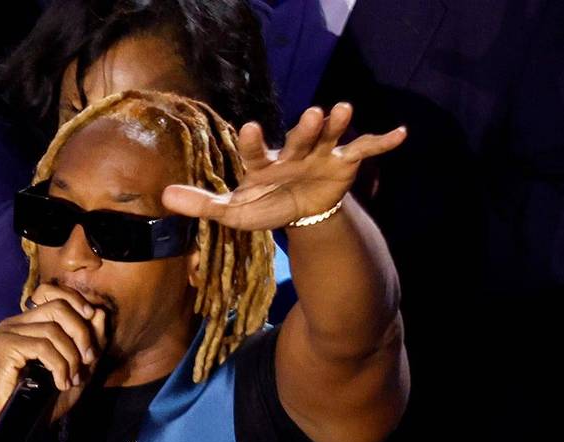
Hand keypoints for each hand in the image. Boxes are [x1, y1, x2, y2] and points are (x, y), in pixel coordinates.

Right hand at [0, 284, 107, 422]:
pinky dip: (59, 366)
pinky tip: (61, 383)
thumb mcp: (79, 366)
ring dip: (70, 357)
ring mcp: (6, 332)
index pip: (52, 292)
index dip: (76, 300)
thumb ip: (90, 339)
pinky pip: (42, 347)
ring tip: (71, 379)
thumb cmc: (48, 398)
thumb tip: (99, 311)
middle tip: (87, 360)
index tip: (92, 317)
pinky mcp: (4, 346)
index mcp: (29, 321)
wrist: (24, 425)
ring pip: (52, 330)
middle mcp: (14, 322)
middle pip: (57, 307)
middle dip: (81, 333)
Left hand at [161, 103, 405, 230]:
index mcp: (265, 162)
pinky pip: (365, 150)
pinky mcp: (344, 162)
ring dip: (337, 125)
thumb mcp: (235, 211)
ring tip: (343, 108)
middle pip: (299, 137)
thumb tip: (163, 197)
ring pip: (330, 136)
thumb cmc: (265, 204)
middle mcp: (293, 151)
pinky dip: (382, 142)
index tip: (250, 128)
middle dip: (307, 128)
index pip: (257, 151)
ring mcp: (321, 154)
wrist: (301, 210)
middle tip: (313, 113)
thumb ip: (203, 203)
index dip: (255, 142)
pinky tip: (400, 133)